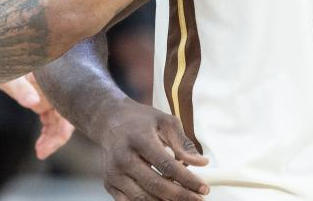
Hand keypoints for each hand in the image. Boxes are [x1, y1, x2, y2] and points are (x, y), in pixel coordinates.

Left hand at [0, 74, 74, 158]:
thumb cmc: (1, 65)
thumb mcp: (9, 76)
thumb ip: (21, 88)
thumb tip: (34, 102)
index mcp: (53, 77)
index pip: (68, 103)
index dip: (64, 125)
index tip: (53, 143)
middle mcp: (55, 85)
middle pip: (66, 114)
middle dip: (57, 136)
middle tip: (42, 152)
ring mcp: (49, 92)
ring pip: (59, 119)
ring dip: (52, 136)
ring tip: (40, 151)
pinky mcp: (42, 97)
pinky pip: (51, 118)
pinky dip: (47, 132)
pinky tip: (40, 143)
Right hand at [89, 96, 208, 200]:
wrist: (108, 121)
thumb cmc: (140, 121)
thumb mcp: (165, 121)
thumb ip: (183, 143)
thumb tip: (201, 163)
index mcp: (139, 139)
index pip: (167, 165)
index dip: (187, 180)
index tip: (203, 188)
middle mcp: (123, 157)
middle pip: (156, 185)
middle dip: (180, 196)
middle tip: (198, 199)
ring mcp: (114, 173)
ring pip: (143, 198)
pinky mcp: (109, 184)